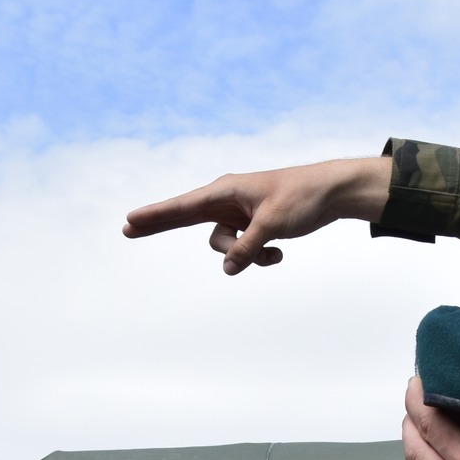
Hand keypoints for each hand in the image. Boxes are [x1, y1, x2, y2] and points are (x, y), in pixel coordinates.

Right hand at [123, 157, 394, 274]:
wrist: (333, 193)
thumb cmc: (302, 198)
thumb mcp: (273, 225)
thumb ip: (247, 248)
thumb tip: (228, 269)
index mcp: (226, 191)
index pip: (183, 207)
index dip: (155, 216)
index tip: (130, 221)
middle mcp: (227, 201)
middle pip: (185, 218)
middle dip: (160, 226)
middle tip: (126, 229)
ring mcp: (238, 214)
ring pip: (224, 247)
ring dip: (245, 256)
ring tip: (271, 251)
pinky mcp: (252, 225)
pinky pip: (242, 251)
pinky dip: (258, 256)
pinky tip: (278, 253)